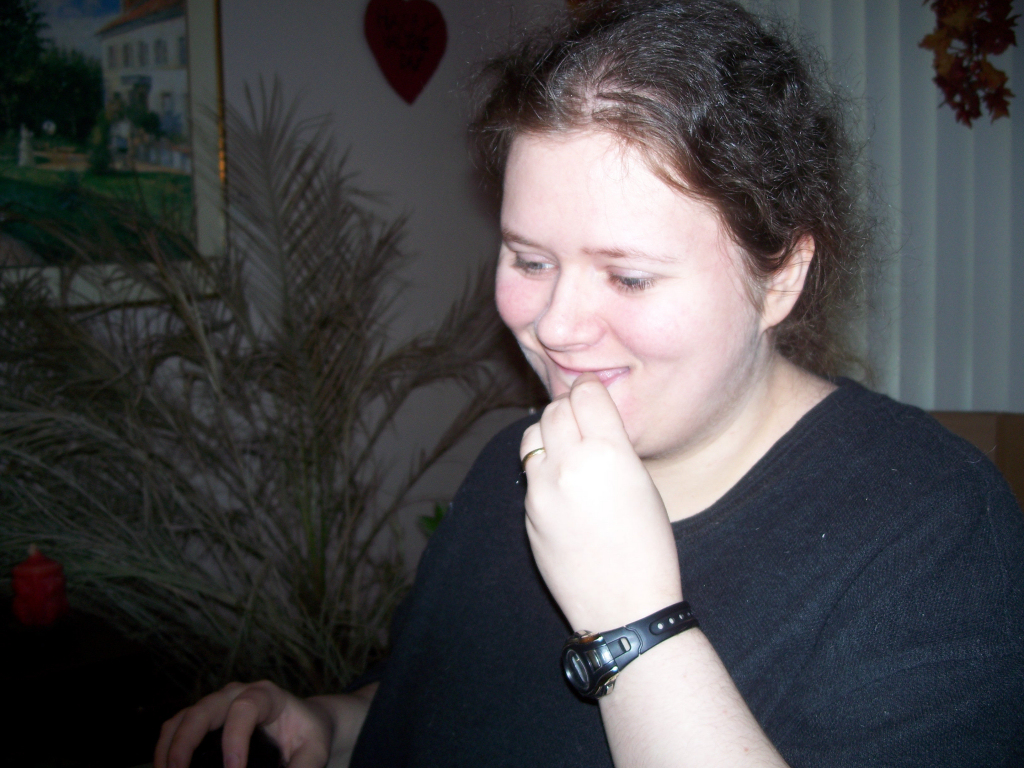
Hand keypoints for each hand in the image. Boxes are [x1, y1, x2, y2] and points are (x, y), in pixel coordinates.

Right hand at [155, 680, 376, 767]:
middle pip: (202, 709)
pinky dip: (166, 749)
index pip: (244, 709)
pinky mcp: (204, 721)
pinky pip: (176, 728)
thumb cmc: (308, 734)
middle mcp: (236, 694)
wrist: (305, 723)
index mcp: (267, 696)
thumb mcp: (315, 749)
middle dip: (186, 742)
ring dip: (168, 748)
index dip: (234, 739)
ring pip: (182, 718)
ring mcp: (216, 706)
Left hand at [520, 374, 681, 631]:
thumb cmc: (648, 548)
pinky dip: (543, 467)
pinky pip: (530, 473)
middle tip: (581, 416)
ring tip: (567, 445)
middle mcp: (569, 466)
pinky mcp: (528, 513)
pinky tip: (563, 483)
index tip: (593, 392)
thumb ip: (613, 448)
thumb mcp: (644, 486)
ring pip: (533, 436)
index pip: (586, 395)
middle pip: (555, 410)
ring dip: (548, 432)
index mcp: (608, 454)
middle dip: (568, 408)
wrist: (624, 606)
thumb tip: (591, 423)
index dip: (590, 390)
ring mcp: (542, 491)